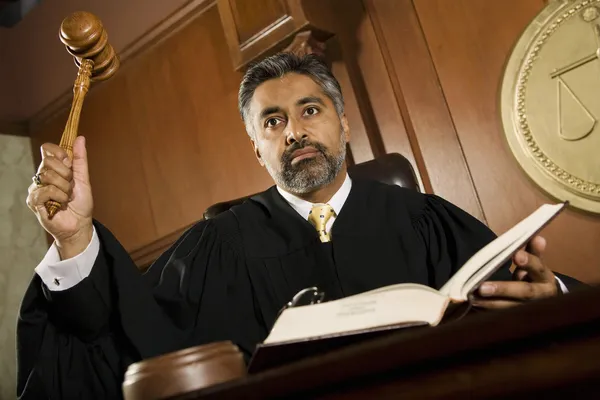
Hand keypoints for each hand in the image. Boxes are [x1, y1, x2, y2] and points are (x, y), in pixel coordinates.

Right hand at [26, 136, 93, 258]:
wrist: (80, 224)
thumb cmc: (81, 203)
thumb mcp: (83, 179)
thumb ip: (80, 159)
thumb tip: (80, 138)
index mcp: (54, 169)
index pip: (48, 149)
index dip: (60, 153)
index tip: (69, 164)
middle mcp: (42, 176)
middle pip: (48, 161)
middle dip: (66, 174)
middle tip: (70, 187)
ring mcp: (36, 188)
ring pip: (48, 176)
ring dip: (64, 188)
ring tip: (66, 198)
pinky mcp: (33, 201)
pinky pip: (45, 190)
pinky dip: (58, 196)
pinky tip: (60, 204)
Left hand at [472, 236, 557, 308]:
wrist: (546, 302)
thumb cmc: (535, 277)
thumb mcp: (536, 264)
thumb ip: (533, 251)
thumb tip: (537, 237)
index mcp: (545, 278)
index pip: (538, 268)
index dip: (528, 262)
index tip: (516, 255)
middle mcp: (541, 295)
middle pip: (524, 292)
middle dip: (503, 289)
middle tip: (482, 287)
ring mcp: (531, 309)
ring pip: (512, 307)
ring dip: (491, 303)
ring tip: (473, 298)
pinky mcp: (520, 319)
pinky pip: (504, 316)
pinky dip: (489, 311)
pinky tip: (475, 306)